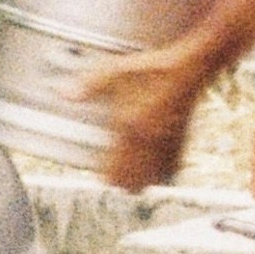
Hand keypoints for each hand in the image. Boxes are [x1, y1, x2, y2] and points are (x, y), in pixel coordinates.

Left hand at [71, 41, 214, 192]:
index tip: (98, 168)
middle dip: (122, 183)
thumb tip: (64, 94)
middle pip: (134, 185)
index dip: (104, 176)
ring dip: (142, 180)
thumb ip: (89, 84)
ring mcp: (167, 144)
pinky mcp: (182, 141)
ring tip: (132, 173)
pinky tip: (155, 164)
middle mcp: (149, 142)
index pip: (115, 172)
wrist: (190, 69)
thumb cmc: (154, 69)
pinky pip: (171, 169)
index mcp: (130, 128)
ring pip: (153, 180)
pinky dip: (162, 172)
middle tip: (113, 173)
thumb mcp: (115, 71)